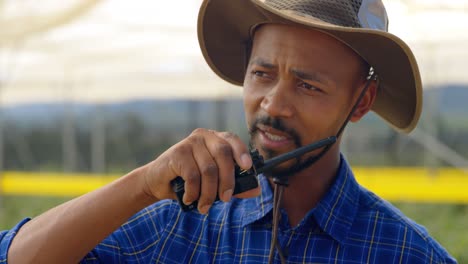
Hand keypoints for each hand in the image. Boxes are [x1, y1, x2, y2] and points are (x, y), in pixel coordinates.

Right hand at [141, 128, 260, 213]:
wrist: (158, 183)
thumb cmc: (189, 181)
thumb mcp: (215, 184)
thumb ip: (235, 186)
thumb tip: (256, 190)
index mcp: (216, 139)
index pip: (232, 139)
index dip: (241, 152)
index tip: (247, 167)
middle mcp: (204, 136)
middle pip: (223, 154)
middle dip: (227, 180)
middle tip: (225, 199)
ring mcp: (190, 142)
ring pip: (209, 169)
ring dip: (208, 193)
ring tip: (204, 206)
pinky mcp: (177, 153)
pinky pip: (193, 175)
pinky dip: (193, 192)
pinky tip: (189, 198)